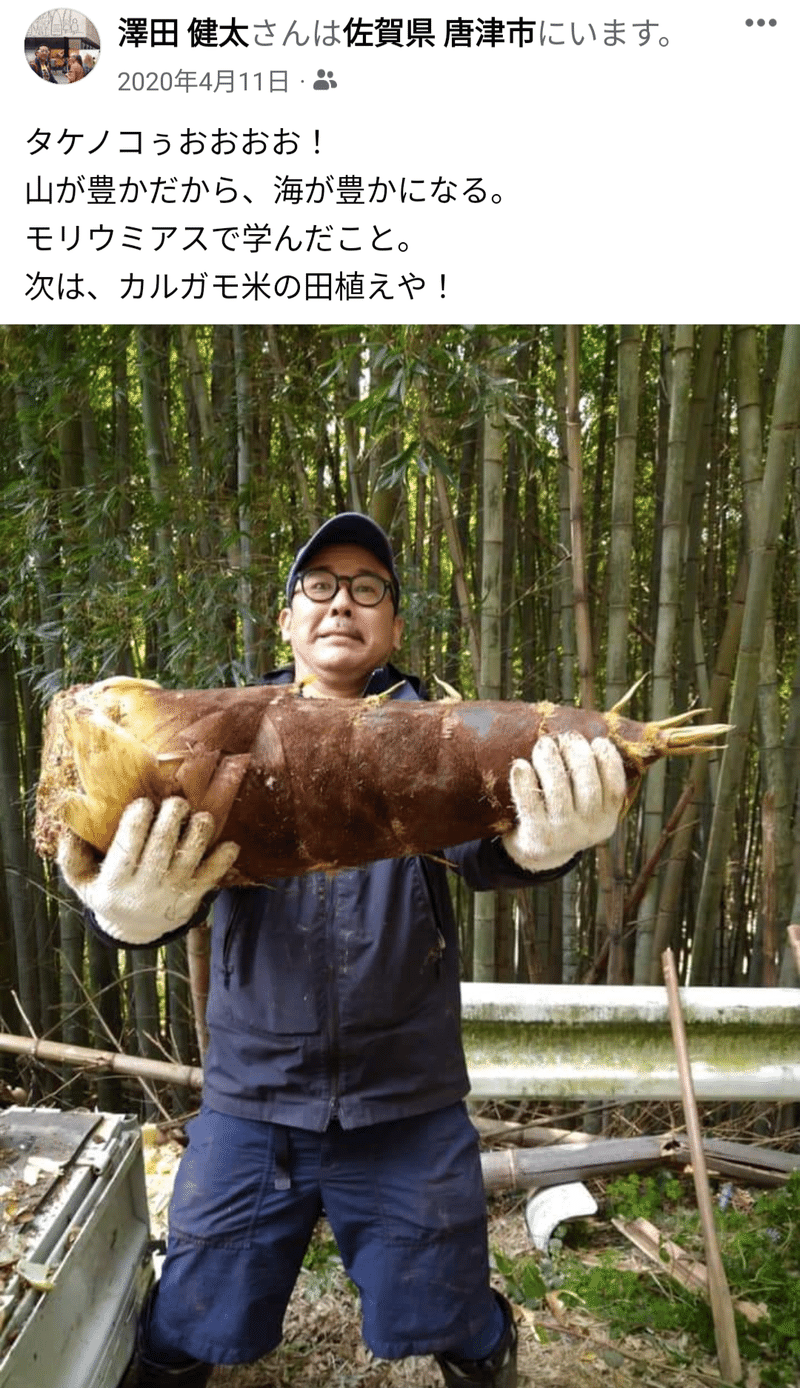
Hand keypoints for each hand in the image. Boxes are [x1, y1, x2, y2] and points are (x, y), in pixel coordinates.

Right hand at [57, 798, 239, 944]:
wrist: (136, 931)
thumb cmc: (108, 894)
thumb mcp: (81, 882)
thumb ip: (72, 855)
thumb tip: (69, 823)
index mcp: (114, 882)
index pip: (125, 849)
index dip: (135, 824)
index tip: (143, 803)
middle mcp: (144, 889)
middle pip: (160, 850)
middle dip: (170, 822)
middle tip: (177, 801)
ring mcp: (170, 894)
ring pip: (188, 862)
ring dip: (198, 836)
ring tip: (202, 816)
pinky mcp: (192, 899)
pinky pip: (210, 879)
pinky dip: (221, 862)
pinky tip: (230, 844)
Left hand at [502, 733, 625, 872]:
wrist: (537, 852)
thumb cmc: (564, 814)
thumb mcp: (586, 807)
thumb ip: (594, 779)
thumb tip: (590, 735)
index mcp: (606, 820)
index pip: (615, 789)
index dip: (610, 761)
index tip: (599, 740)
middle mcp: (588, 829)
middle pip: (588, 786)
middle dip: (578, 755)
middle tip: (567, 737)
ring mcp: (561, 833)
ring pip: (558, 791)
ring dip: (550, 761)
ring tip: (544, 744)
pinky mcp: (535, 835)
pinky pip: (529, 805)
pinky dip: (523, 782)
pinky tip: (520, 765)